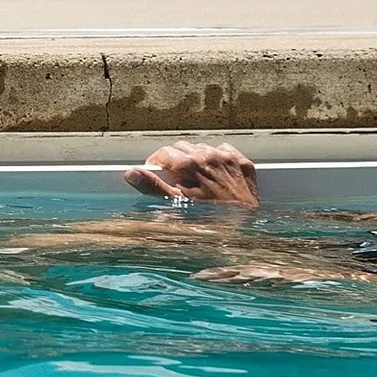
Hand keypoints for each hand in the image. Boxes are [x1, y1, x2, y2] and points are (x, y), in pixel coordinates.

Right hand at [125, 141, 260, 207]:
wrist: (245, 229)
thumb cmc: (211, 220)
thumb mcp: (177, 205)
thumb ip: (153, 186)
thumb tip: (131, 173)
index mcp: (189, 165)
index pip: (163, 153)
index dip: (156, 164)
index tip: (156, 173)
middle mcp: (208, 156)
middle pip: (181, 147)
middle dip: (175, 160)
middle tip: (175, 179)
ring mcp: (227, 159)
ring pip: (202, 148)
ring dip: (195, 158)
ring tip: (195, 178)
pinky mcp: (242, 164)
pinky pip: (224, 150)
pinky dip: (218, 157)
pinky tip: (215, 172)